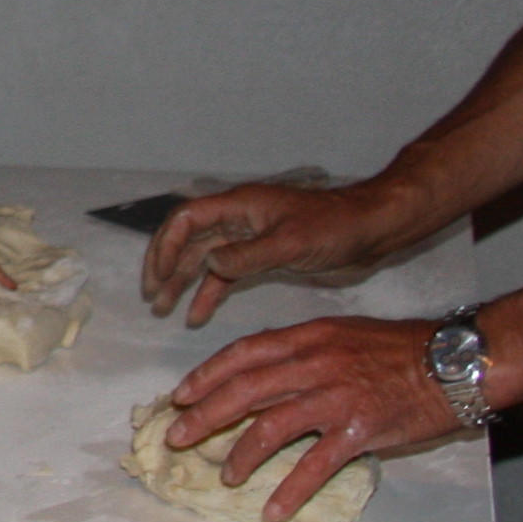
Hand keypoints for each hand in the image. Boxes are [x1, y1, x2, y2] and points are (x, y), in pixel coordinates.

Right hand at [142, 182, 392, 327]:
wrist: (371, 230)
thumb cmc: (334, 228)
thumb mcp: (290, 242)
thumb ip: (248, 255)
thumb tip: (208, 265)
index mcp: (240, 205)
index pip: (187, 219)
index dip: (166, 245)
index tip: (159, 277)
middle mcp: (238, 219)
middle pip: (187, 239)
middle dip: (166, 266)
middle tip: (151, 296)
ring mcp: (249, 238)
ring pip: (202, 258)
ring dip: (182, 282)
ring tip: (163, 309)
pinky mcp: (263, 256)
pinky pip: (225, 274)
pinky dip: (210, 293)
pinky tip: (198, 316)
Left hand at [158, 314, 461, 521]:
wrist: (454, 362)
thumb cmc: (403, 349)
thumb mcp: (345, 334)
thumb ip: (305, 349)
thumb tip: (268, 370)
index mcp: (309, 337)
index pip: (245, 353)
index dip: (208, 374)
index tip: (181, 394)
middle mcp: (315, 364)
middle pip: (245, 390)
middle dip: (205, 416)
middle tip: (177, 438)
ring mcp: (335, 398)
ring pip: (271, 428)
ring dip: (241, 455)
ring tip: (225, 476)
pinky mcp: (359, 431)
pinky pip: (315, 466)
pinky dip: (290, 491)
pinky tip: (273, 511)